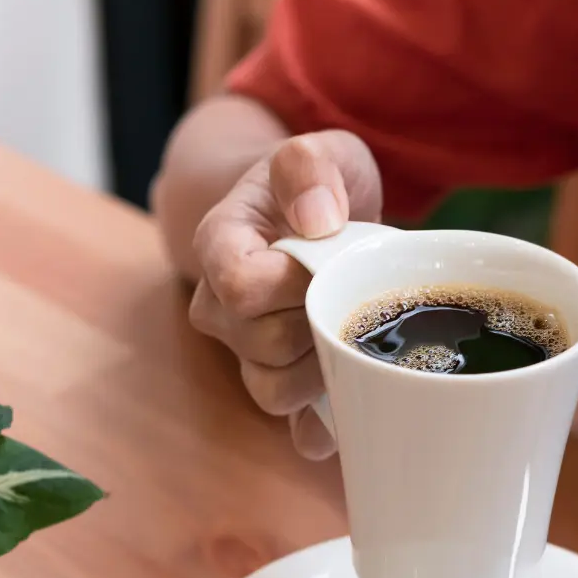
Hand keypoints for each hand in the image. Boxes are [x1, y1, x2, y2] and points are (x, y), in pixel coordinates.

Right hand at [189, 130, 380, 458]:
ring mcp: (246, 351)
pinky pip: (295, 425)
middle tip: (354, 290)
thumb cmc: (311, 186)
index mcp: (220, 245)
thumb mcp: (316, 152)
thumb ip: (308, 167)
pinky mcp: (282, 381)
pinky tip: (356, 409)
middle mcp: (220, 307)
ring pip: (274, 390)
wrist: (310, 214)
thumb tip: (318, 221)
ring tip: (356, 330)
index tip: (327, 256)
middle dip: (320, 323)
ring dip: (326, 371)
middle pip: (264, 344)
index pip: (240, 285)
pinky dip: (325, 426)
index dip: (291, 283)